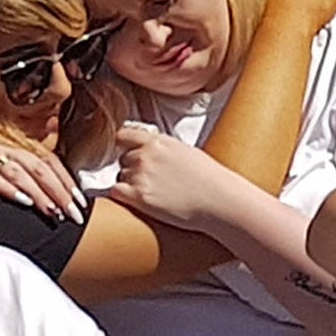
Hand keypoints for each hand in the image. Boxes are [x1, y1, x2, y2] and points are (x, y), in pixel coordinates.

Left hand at [110, 124, 239, 232]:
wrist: (220, 200)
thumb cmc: (211, 179)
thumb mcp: (188, 152)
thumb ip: (165, 149)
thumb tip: (153, 152)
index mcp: (159, 141)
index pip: (124, 135)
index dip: (124, 145)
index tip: (126, 151)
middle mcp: (146, 155)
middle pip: (123, 159)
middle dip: (132, 168)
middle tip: (150, 179)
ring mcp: (141, 175)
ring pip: (121, 176)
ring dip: (130, 183)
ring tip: (153, 192)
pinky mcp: (138, 196)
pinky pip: (116, 191)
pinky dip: (123, 196)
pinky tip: (138, 200)